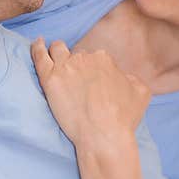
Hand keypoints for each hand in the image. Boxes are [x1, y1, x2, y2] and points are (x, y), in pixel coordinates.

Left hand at [30, 38, 150, 150]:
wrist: (104, 134)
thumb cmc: (123, 117)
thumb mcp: (141, 92)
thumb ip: (131, 78)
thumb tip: (124, 76)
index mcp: (105, 59)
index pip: (94, 58)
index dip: (92, 70)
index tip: (90, 82)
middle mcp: (85, 58)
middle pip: (76, 55)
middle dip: (76, 64)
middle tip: (75, 81)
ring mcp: (66, 67)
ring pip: (57, 50)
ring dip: (56, 51)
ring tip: (53, 56)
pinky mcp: (50, 78)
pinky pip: (39, 56)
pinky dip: (37, 48)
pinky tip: (37, 44)